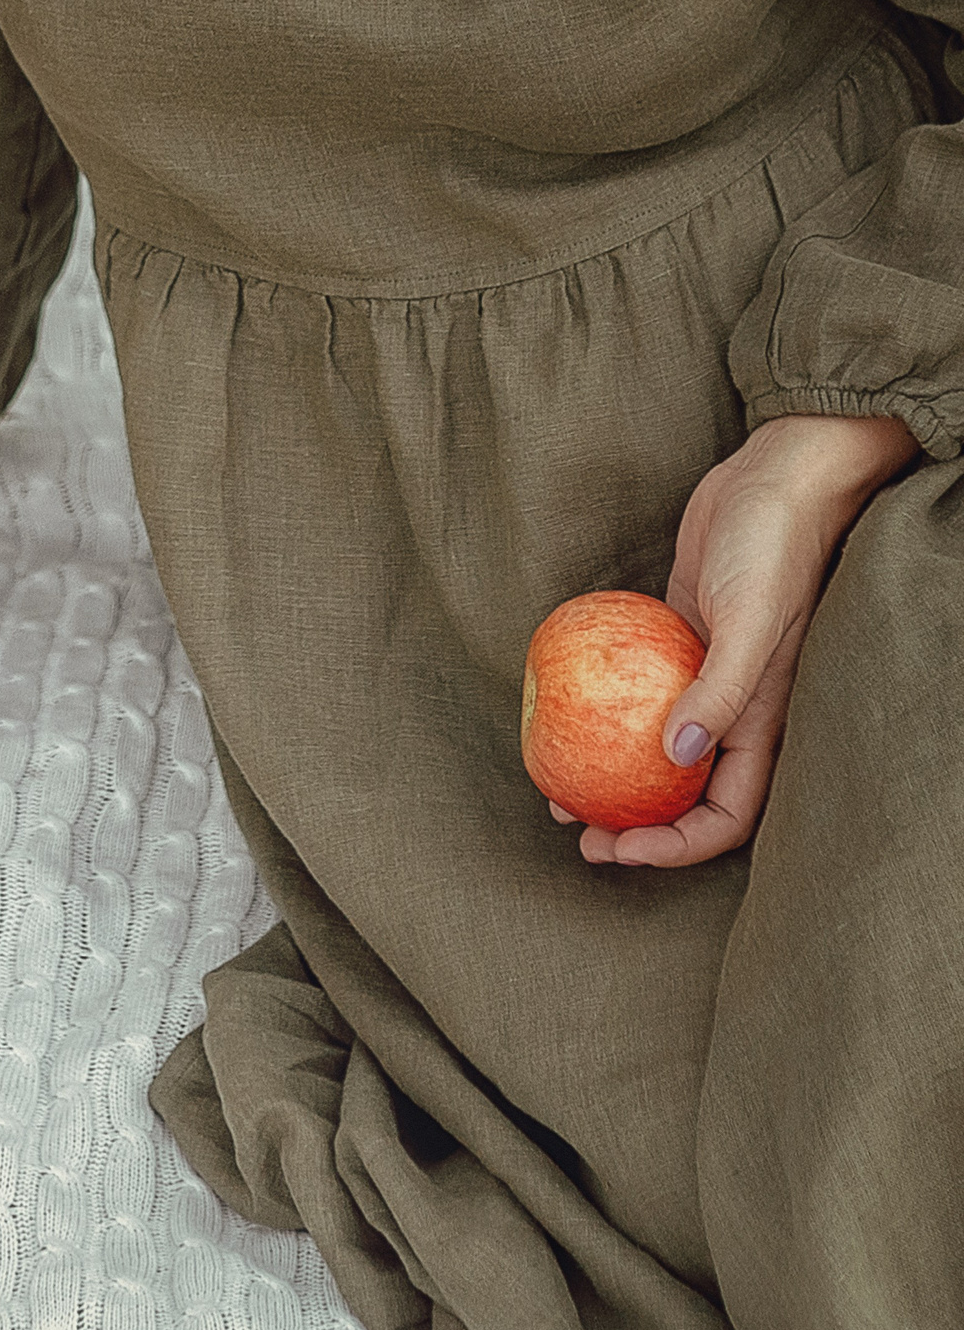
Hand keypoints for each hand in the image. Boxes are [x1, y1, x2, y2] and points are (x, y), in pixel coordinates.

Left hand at [557, 413, 917, 865]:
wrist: (772, 479)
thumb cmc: (771, 546)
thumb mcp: (747, 619)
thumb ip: (720, 690)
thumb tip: (676, 757)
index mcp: (763, 723)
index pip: (728, 815)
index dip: (678, 846)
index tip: (620, 850)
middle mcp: (731, 713)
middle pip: (685, 798)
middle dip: (635, 829)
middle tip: (578, 836)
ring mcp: (700, 681)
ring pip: (652, 755)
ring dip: (610, 782)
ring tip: (557, 797)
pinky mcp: (673, 646)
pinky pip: (632, 701)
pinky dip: (600, 723)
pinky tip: (557, 724)